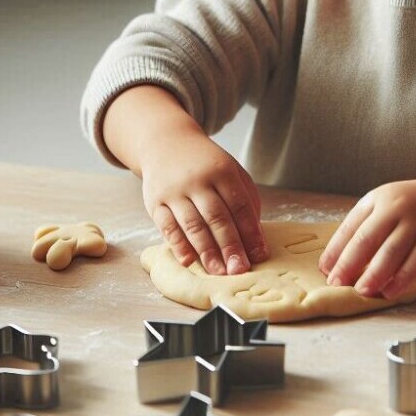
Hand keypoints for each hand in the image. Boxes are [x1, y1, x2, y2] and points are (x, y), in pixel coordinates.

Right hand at [140, 129, 266, 275]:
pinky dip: (178, 245)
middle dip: (230, 246)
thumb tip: (253, 238)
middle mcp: (198, 180)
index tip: (260, 255)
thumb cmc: (206, 164)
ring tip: (218, 272)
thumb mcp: (230, 171)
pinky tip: (189, 261)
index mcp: (222, 170)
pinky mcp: (155, 201)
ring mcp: (174, 190)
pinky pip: (167, 226)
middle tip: (239, 270)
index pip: (239, 205)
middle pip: (217, 217)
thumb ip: (245, 199)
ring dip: (206, 251)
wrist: (167, 143)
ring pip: (192, 224)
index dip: (250, 232)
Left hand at [317, 174, 415, 297]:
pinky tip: (390, 291)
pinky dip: (401, 279)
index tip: (325, 269)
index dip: (336, 250)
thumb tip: (343, 260)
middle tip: (336, 283)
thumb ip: (372, 227)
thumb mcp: (392, 206)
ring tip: (362, 290)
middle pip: (366, 239)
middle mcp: (396, 206)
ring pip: (390, 252)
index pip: (350, 226)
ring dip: (373, 274)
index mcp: (379, 198)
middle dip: (348, 264)